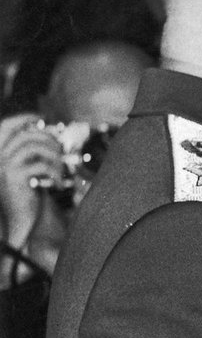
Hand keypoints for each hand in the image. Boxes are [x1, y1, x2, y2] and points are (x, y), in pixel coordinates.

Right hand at [0, 114, 59, 248]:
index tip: (41, 117)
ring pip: (34, 146)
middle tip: (61, 150)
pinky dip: (54, 172)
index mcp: (0, 154)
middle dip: (48, 139)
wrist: (19, 220)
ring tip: (61, 169)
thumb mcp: (29, 172)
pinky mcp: (15, 177)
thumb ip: (34, 156)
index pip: (6, 127)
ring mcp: (5, 166)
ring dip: (54, 155)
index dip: (23, 118)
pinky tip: (57, 183)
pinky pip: (41, 165)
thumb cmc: (28, 196)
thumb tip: (51, 137)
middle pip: (26, 135)